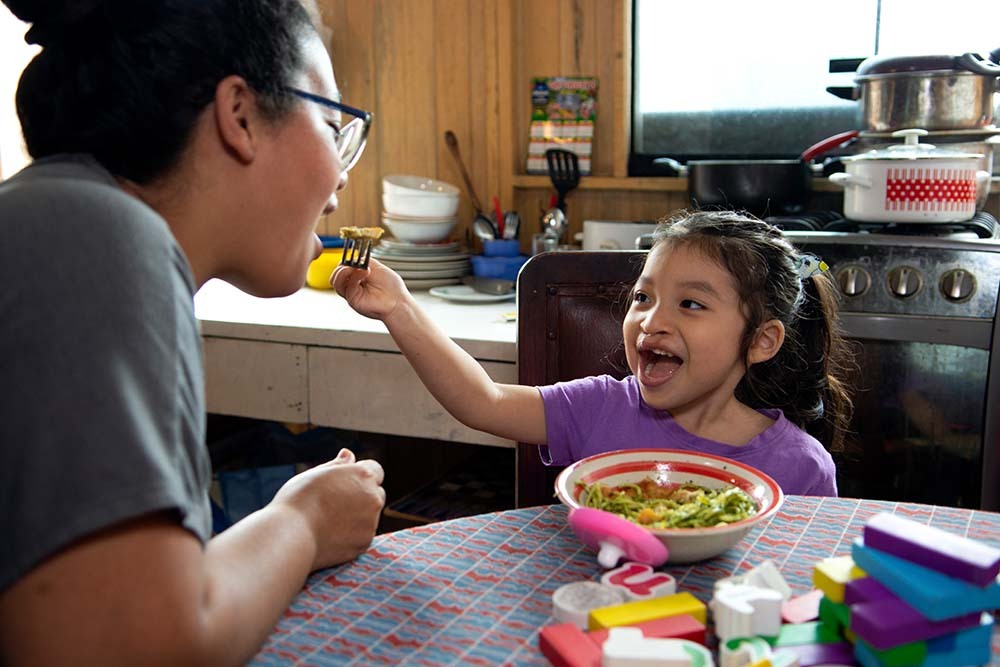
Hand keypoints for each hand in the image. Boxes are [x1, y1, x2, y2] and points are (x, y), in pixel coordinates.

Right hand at [270, 448, 385, 569]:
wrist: (290, 535)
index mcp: (363, 475)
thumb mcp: (315, 474)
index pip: (375, 471)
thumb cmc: (298, 500)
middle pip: (376, 494)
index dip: (359, 476)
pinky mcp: (364, 543)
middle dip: (362, 496)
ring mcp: (371, 522)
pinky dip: (351, 535)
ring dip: (357, 517)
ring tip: (328, 520)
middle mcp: (373, 498)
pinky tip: (330, 534)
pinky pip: (362, 535)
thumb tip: (348, 455)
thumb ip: (337, 465)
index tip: (342, 483)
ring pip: (369, 517)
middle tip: (334, 503)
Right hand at [331, 259, 409, 320]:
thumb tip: (353, 257)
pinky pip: (347, 287)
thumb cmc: (390, 286)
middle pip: (335, 274)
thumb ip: (363, 261)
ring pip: (335, 281)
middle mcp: (351, 284)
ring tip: (359, 268)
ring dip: (344, 271)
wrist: (398, 301)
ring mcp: (351, 292)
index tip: (352, 253)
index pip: (342, 266)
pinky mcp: (353, 300)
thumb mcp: (376, 266)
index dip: (345, 260)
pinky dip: (354, 277)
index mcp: (355, 276)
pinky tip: (364, 272)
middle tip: (354, 262)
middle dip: (342, 265)